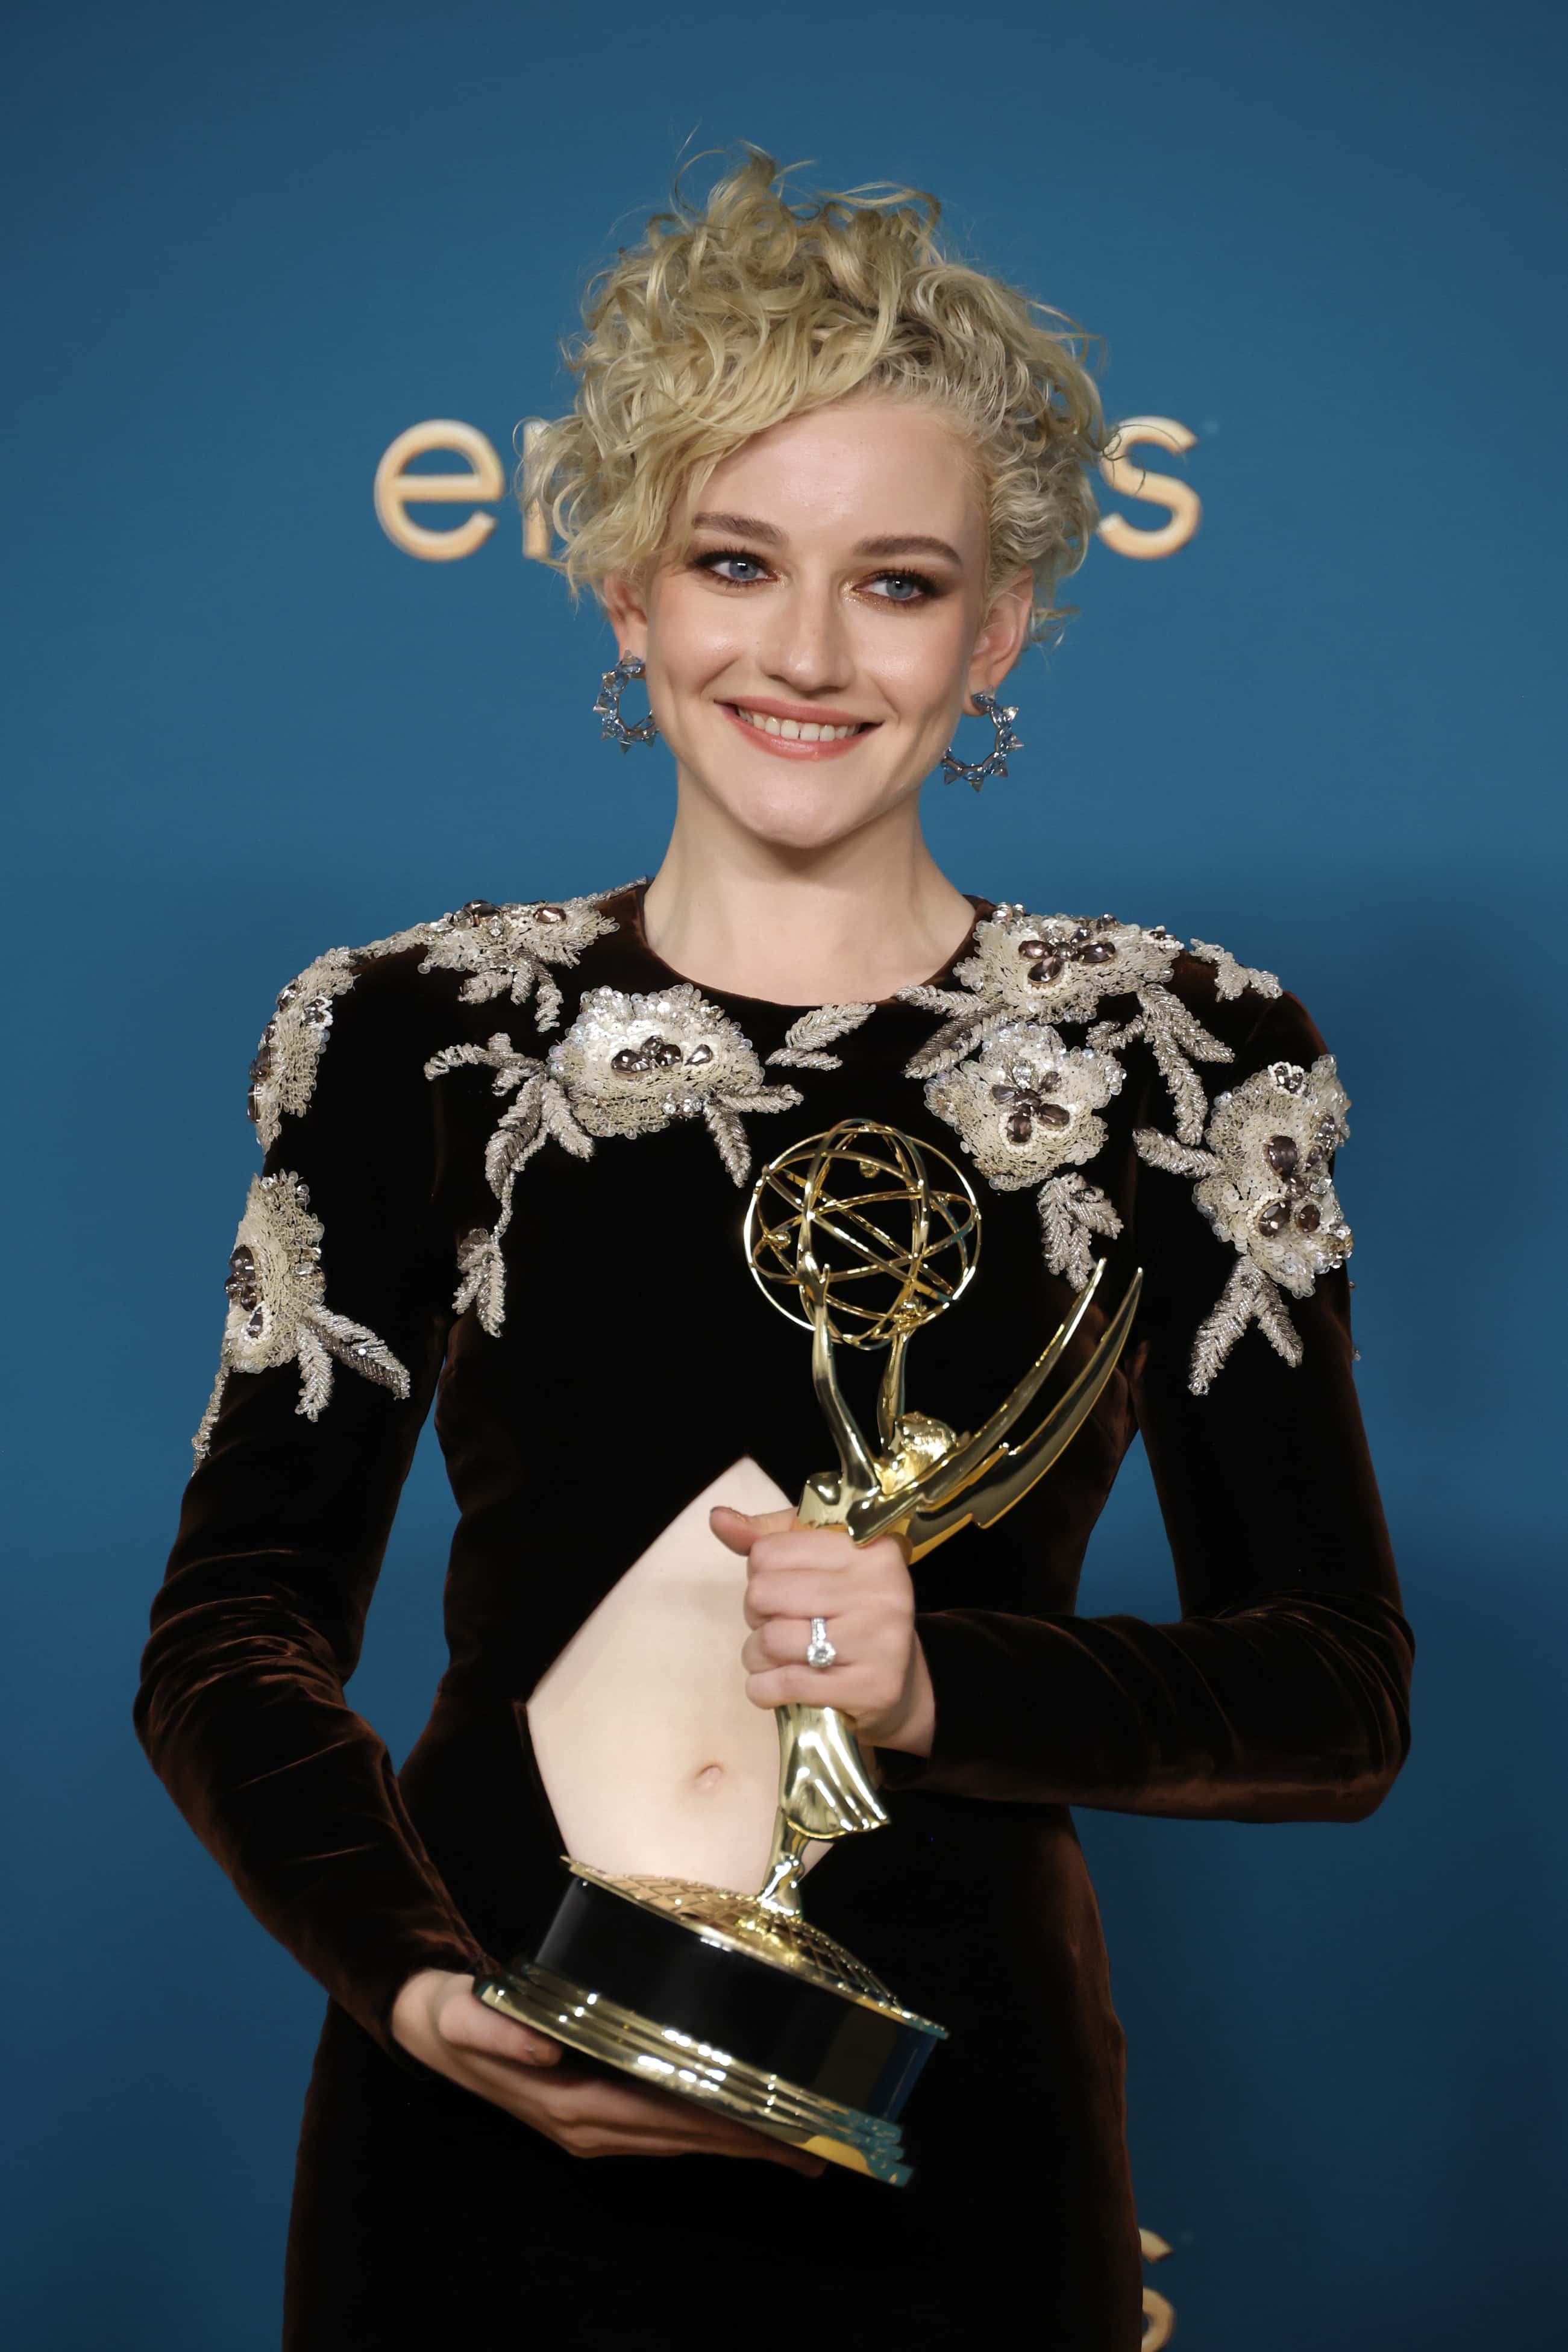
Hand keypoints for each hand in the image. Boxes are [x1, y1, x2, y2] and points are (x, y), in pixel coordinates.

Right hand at [389, 1969, 824, 2173]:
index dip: (719, 2126)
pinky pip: (663, 2129)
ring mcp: (594, 2126)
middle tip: (816, 2143)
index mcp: (569, 2105)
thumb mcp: (466, 2014)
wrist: (434, 2028)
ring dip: (736, 2143)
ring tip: (797, 2143)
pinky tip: (739, 2125)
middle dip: (749, 2143)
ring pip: (679, 2139)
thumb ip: (497, 2031)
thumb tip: (540, 2049)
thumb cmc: (459, 2016)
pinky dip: (706, 2129)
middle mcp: (589, 2126)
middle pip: (682, 2138)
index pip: (660, 2119)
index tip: (776, 2127)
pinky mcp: (596, 2113)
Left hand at [710, 1505, 935, 1754]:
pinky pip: (785, 1684)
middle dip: (757, 1616)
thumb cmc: (848, 1613)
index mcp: (870, 1546)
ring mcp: (881, 1640)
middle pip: (763, 1593)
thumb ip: (767, 1537)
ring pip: (770, 1640)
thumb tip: (718, 1518)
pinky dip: (764, 1690)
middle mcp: (883, 1588)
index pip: (768, 1551)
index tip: (785, 1590)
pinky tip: (777, 1687)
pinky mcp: (873, 1688)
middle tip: (779, 1624)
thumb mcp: (818, 1562)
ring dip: (757, 1656)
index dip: (761, 1575)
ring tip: (777, 1658)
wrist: (900, 1683)